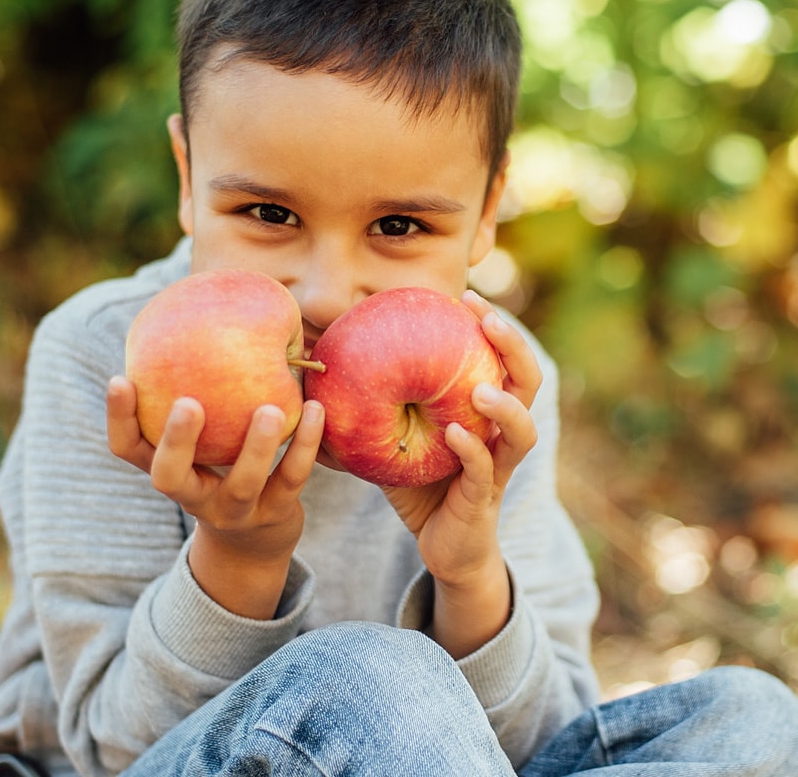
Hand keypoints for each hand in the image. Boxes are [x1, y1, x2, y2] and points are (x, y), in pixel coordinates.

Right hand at [107, 376, 324, 617]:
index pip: (127, 449)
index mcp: (167, 469)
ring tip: (268, 410)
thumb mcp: (203, 438)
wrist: (257, 538)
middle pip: (169, 476)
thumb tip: (198, 313)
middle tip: (188, 403)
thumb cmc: (224, 463)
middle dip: (176, 441)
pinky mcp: (275, 513)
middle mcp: (192, 494)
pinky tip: (315, 408)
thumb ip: (197, 391)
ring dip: (255, 446)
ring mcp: (233, 509)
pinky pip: (291, 478)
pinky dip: (305, 444)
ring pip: (241, 484)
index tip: (120, 378)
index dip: (118, 419)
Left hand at [382, 291, 540, 654]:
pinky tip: (457, 433)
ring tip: (483, 387)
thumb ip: (372, 407)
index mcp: (486, 413)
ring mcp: (497, 470)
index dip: (492, 328)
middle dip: (513, 348)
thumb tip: (320, 378)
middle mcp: (500, 435)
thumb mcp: (396, 438)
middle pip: (527, 384)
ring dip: (506, 406)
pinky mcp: (483, 502)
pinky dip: (474, 452)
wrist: (442, 550)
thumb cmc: (420, 486)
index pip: (500, 360)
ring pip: (521, 433)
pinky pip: (485, 473)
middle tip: (489, 320)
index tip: (466, 296)